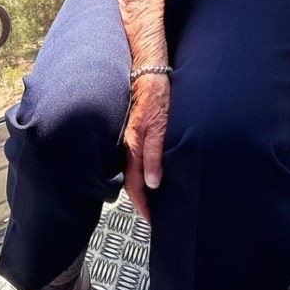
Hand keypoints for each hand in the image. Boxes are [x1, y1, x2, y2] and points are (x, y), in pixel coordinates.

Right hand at [123, 73, 169, 222]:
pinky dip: (144, 169)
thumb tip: (152, 183)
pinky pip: (138, 155)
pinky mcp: (138, 128)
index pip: (134, 185)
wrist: (149, 69)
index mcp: (134, 147)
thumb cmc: (156, 95)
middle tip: (154, 213)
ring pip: (135, 168)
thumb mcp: (158, 126)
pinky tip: (153, 170)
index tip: (152, 220)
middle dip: (142, 199)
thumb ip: (154, 154)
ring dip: (143, 185)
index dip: (143, 205)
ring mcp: (133, 136)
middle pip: (133, 179)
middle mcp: (130, 144)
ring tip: (155, 197)